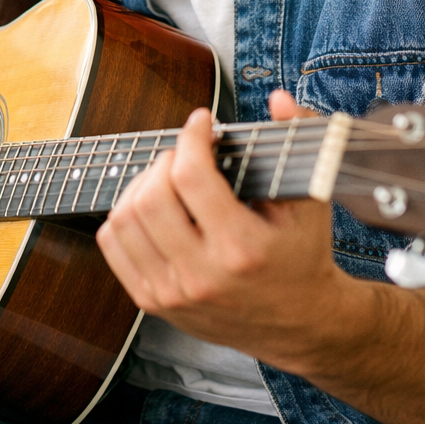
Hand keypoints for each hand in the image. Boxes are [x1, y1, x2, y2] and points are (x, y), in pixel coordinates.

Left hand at [96, 89, 352, 374]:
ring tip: (168, 177)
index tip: (202, 122)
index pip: (192, 177)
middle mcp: (202, 276)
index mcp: (243, 250)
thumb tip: (279, 99)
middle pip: (152, 196)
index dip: (192, 137)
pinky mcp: (153, 302)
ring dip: (141, 183)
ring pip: (125, 218)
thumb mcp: (311, 200)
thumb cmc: (303, 255)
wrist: (300, 325)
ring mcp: (173, 293)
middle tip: (186, 154)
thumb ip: (300, 141)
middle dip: (166, 159)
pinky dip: (123, 214)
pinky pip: (113, 245)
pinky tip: (150, 204)